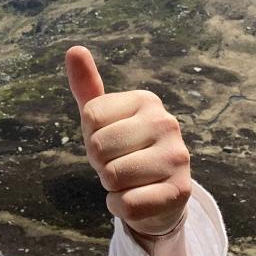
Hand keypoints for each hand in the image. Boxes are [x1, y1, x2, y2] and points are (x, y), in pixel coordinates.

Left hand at [66, 46, 190, 235]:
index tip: (110, 141)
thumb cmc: (124, 150)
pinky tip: (138, 199)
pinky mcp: (181, 191)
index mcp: (146, 100)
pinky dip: (121, 207)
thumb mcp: (103, 118)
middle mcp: (167, 123)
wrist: (158, 196)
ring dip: (111, 186)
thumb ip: (87, 86)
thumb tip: (74, 49)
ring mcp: (178, 157)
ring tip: (130, 180)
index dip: (91, 136)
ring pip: (112, 176)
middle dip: (100, 162)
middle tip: (119, 163)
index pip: (90, 116)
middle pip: (99, 147)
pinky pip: (127, 204)